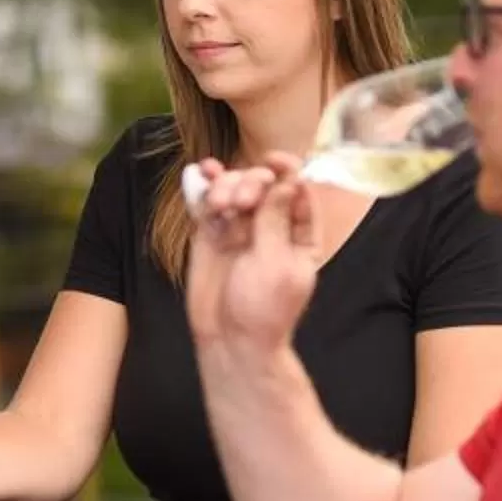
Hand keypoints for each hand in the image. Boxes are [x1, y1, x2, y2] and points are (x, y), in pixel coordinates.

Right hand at [182, 154, 321, 359]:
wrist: (229, 340)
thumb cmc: (263, 309)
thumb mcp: (276, 262)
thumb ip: (276, 219)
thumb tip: (285, 181)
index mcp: (301, 236)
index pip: (298, 191)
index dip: (287, 170)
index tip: (274, 160)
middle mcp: (270, 227)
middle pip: (263, 185)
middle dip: (251, 183)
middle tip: (240, 202)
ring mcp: (239, 230)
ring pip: (234, 189)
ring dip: (226, 186)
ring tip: (219, 204)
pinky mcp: (211, 235)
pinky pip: (208, 203)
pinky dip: (205, 187)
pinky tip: (201, 175)